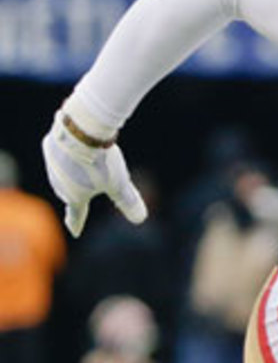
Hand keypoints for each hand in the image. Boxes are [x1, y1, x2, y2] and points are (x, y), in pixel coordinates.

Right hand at [42, 102, 146, 237]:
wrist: (81, 130)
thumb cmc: (101, 161)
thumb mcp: (119, 184)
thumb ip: (128, 202)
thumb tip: (141, 219)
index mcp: (75, 197)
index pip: (76, 214)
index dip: (76, 223)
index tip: (75, 232)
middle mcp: (59, 184)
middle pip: (70, 192)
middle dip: (77, 193)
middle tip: (87, 189)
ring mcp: (52, 164)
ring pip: (63, 172)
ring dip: (73, 171)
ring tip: (87, 162)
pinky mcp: (50, 145)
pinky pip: (59, 152)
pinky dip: (67, 152)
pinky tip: (75, 145)